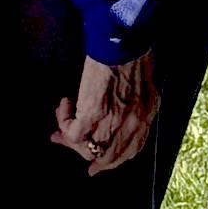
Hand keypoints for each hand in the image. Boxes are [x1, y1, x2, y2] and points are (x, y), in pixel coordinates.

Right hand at [49, 53, 158, 176]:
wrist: (123, 42)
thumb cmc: (134, 56)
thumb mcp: (146, 87)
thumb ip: (137, 107)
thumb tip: (118, 119)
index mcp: (145, 118)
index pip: (129, 151)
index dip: (111, 162)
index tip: (94, 166)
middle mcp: (130, 126)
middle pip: (105, 156)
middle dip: (83, 152)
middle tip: (63, 140)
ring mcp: (112, 122)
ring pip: (86, 148)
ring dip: (69, 138)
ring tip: (61, 118)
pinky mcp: (92, 114)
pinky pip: (72, 132)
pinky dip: (63, 120)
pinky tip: (64, 104)